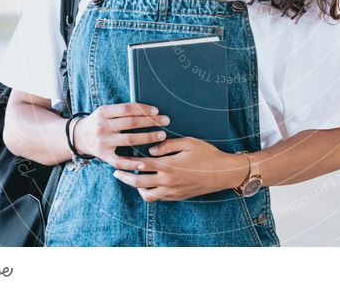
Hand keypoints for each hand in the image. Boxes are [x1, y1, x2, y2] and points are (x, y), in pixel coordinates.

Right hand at [72, 102, 169, 165]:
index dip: (143, 109)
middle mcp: (102, 126)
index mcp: (104, 112)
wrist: (78, 136)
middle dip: (151, 122)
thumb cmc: (99, 121)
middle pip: (131, 123)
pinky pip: (120, 161)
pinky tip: (145, 162)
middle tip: (166, 121)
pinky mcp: (103, 155)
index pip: (127, 108)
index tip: (157, 110)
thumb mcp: (106, 111)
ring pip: (129, 140)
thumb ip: (122, 110)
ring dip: (148, 137)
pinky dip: (133, 163)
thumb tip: (148, 109)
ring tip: (162, 135)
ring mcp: (102, 142)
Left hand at [111, 137, 248, 201]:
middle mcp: (167, 181)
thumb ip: (167, 145)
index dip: (127, 162)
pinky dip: (149, 192)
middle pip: (138, 182)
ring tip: (131, 178)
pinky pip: (157, 198)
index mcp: (168, 166)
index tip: (118, 158)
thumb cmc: (207, 154)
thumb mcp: (188, 142)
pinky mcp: (177, 197)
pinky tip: (147, 183)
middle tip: (115, 172)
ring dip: (136, 187)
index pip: (141, 165)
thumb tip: (150, 150)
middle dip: (124, 177)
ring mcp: (172, 191)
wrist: (223, 173)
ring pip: (146, 194)